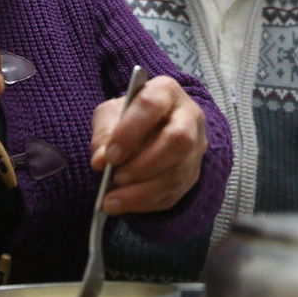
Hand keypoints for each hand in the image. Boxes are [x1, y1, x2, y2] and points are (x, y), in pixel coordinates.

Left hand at [89, 75, 207, 214]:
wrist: (153, 128)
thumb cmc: (130, 117)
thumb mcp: (111, 114)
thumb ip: (104, 133)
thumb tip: (100, 160)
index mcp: (165, 91)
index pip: (151, 106)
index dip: (130, 132)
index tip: (109, 156)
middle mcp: (188, 116)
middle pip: (178, 140)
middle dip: (144, 164)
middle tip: (115, 178)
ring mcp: (196, 147)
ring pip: (178, 172)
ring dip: (142, 192)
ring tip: (112, 201)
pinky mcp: (194, 172)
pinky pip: (175, 193)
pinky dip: (147, 203)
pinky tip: (126, 205)